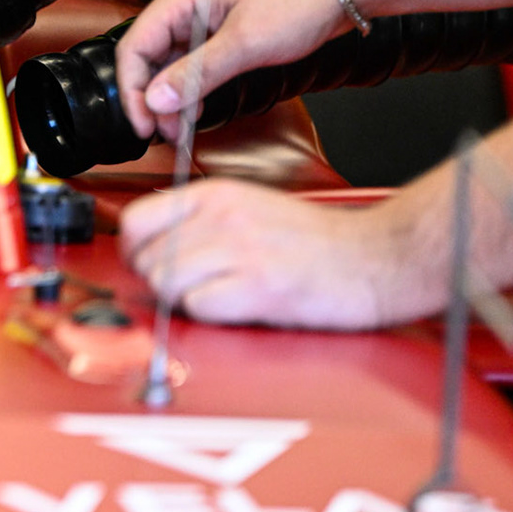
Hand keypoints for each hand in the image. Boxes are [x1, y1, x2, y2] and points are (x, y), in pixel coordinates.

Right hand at [116, 0, 349, 141]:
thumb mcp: (245, 43)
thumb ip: (196, 73)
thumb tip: (158, 99)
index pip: (135, 46)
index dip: (133, 90)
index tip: (142, 122)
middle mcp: (189, 2)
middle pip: (150, 56)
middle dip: (153, 98)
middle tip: (164, 132)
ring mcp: (206, 14)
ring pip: (172, 61)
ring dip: (173, 95)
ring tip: (181, 126)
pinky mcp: (224, 26)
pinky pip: (195, 59)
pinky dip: (193, 85)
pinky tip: (198, 105)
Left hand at [119, 179, 438, 329]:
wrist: (377, 256)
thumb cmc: (316, 241)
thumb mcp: (249, 208)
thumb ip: (201, 222)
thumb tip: (153, 249)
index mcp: (215, 195)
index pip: (136, 220)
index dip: (134, 251)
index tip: (149, 265)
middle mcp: (222, 218)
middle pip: (147, 260)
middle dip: (162, 282)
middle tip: (194, 288)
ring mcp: (240, 251)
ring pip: (167, 284)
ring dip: (185, 302)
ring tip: (218, 298)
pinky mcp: (258, 287)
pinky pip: (199, 308)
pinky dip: (211, 316)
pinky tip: (237, 308)